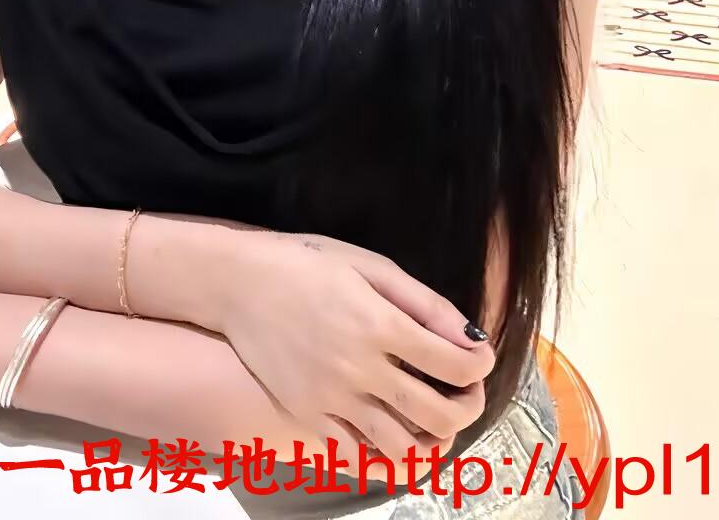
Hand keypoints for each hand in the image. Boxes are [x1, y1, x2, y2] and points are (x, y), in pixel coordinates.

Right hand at [221, 231, 493, 467]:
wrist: (238, 284)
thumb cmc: (307, 264)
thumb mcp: (370, 266)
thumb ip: (423, 303)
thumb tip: (469, 334)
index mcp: (380, 324)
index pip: (453, 363)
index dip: (479, 365)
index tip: (480, 358)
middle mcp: (359, 368)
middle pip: (437, 413)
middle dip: (467, 407)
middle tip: (467, 393)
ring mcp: (331, 399)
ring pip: (400, 447)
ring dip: (429, 439)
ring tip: (433, 418)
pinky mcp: (306, 415)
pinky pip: (355, 455)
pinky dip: (382, 452)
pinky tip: (391, 429)